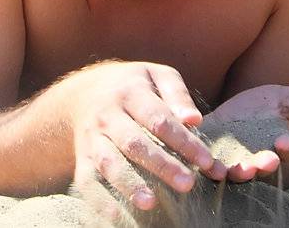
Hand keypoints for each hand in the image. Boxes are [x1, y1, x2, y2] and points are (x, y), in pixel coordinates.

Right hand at [67, 61, 220, 214]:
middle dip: (161, 165)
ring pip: (109, 163)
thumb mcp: (156, 75)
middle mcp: (107, 115)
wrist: (82, 93)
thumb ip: (178, 94)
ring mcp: (93, 138)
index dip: (184, 141)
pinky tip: (119, 220)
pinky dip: (101, 202)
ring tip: (151, 203)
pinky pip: (88, 182)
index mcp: (130, 92)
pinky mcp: (83, 159)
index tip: (206, 161)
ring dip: (129, 184)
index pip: (159, 119)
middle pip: (134, 142)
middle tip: (188, 184)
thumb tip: (194, 120)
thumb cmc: (133, 86)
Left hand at [204, 83, 288, 180]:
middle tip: (267, 161)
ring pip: (236, 173)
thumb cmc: (266, 109)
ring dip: (238, 173)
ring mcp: (233, 160)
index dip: (288, 148)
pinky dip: (209, 167)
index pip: (287, 151)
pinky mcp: (210, 156)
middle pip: (262, 167)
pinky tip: (209, 164)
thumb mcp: (287, 99)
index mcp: (279, 146)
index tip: (288, 141)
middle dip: (265, 165)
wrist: (234, 111)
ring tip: (239, 170)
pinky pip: (209, 166)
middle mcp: (258, 158)